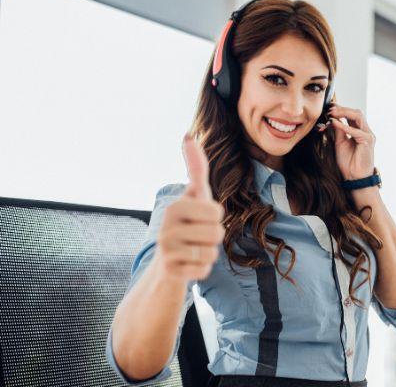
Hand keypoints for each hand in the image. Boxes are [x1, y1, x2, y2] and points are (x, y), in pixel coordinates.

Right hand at [154, 136, 224, 282]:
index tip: (200, 218)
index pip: (216, 212)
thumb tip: (188, 135)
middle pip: (217, 233)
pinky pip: (205, 271)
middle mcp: (166, 228)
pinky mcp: (171, 273)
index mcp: (175, 207)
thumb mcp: (194, 195)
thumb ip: (196, 168)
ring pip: (212, 253)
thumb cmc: (187, 223)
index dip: (215, 217)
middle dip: (213, 237)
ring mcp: (166, 251)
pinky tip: (188, 265)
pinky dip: (202, 269)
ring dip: (209, 254)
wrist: (165, 264)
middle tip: (197, 237)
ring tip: (193, 250)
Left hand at [328, 105, 375, 180]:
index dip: (341, 110)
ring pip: (358, 116)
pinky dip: (344, 125)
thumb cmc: (348, 163)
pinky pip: (355, 130)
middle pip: (356, 113)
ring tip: (332, 113)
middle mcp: (366, 132)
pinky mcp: (368, 140)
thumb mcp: (340, 143)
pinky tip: (334, 123)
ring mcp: (368, 135)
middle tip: (330, 109)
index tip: (329, 108)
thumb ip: (338, 130)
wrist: (354, 177)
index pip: (352, 115)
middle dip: (342, 109)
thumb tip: (333, 118)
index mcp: (360, 131)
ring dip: (344, 113)